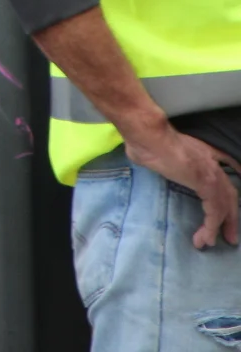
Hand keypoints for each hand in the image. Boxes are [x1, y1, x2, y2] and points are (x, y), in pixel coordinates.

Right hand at [125, 122, 240, 247]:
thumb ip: (161, 163)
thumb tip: (147, 163)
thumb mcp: (157, 153)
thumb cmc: (146, 141)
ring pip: (223, 207)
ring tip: (209, 242)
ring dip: (218, 228)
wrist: (149, 135)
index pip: (222, 181)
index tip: (222, 214)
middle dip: (230, 218)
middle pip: (230, 196)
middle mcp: (213, 166)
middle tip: (228, 236)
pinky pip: (214, 212)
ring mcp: (212, 175)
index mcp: (204, 156)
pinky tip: (205, 238)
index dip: (223, 199)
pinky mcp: (207, 186)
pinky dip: (211, 227)